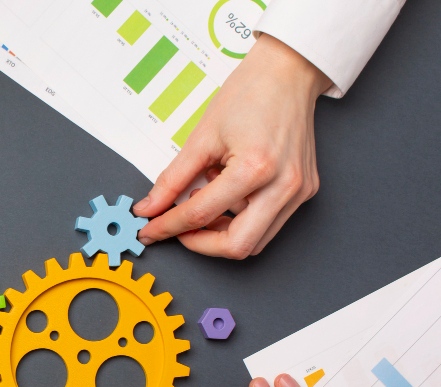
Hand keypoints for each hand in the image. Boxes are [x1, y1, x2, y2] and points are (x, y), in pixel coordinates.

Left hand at [133, 34, 330, 258]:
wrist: (288, 72)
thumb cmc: (250, 94)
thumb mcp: (202, 137)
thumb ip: (172, 180)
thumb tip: (150, 208)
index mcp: (256, 168)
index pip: (202, 214)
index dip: (170, 227)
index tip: (150, 231)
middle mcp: (284, 185)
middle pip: (238, 246)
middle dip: (201, 244)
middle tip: (178, 229)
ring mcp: (299, 191)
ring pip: (256, 241)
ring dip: (222, 234)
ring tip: (203, 203)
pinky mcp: (305, 191)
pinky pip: (268, 223)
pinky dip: (241, 219)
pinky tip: (227, 194)